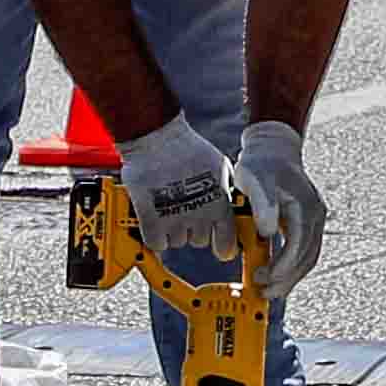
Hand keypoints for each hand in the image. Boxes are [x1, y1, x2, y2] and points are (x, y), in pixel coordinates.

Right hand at [115, 108, 246, 282]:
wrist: (157, 139)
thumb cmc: (189, 148)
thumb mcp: (220, 167)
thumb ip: (227, 190)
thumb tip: (235, 206)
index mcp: (220, 205)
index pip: (227, 244)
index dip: (223, 246)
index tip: (218, 246)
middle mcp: (199, 216)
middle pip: (198, 241)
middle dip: (192, 228)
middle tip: (184, 207)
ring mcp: (175, 220)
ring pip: (176, 242)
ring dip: (171, 229)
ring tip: (167, 204)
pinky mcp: (151, 221)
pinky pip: (156, 243)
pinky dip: (154, 234)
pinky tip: (154, 216)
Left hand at [236, 118, 329, 294]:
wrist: (273, 148)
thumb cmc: (261, 163)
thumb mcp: (255, 179)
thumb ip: (262, 205)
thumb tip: (269, 233)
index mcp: (305, 207)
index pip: (299, 247)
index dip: (282, 268)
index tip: (263, 279)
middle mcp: (315, 215)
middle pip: (307, 258)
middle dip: (286, 280)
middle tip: (264, 293)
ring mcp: (313, 220)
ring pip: (308, 258)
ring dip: (289, 277)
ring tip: (267, 288)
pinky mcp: (306, 224)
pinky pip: (303, 251)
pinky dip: (290, 266)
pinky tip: (274, 273)